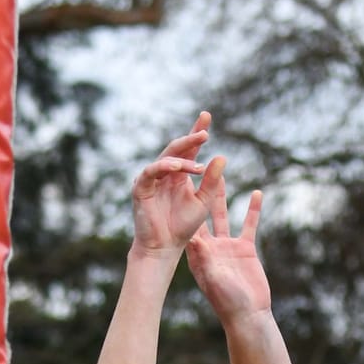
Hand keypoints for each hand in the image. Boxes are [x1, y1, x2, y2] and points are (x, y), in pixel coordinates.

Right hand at [130, 115, 213, 258]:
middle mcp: (165, 173)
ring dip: (182, 157)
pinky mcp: (141, 188)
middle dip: (190, 138)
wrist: (165, 247)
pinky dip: (164, 166)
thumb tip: (222, 156)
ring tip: (197, 163)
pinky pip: (151, 171)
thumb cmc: (182, 227)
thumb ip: (211, 181)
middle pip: (176, 148)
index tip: (206, 116)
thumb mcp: (203, 202)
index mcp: (179, 175)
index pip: (189, 149)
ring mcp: (151, 179)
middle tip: (205, 132)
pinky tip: (177, 167)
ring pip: (166, 158)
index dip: (196, 133)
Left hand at [186, 161, 271, 323]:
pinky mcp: (246, 249)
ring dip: (222, 195)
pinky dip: (253, 209)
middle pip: (202, 212)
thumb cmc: (228, 302)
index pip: (188, 222)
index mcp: (198, 253)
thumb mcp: (214, 279)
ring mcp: (228, 246)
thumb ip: (205, 260)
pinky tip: (256, 193)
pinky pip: (250, 225)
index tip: (178, 183)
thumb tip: (193, 240)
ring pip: (224, 214)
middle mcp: (211, 246)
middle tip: (195, 169)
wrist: (249, 315)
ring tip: (221, 173)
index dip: (182, 203)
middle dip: (200, 191)